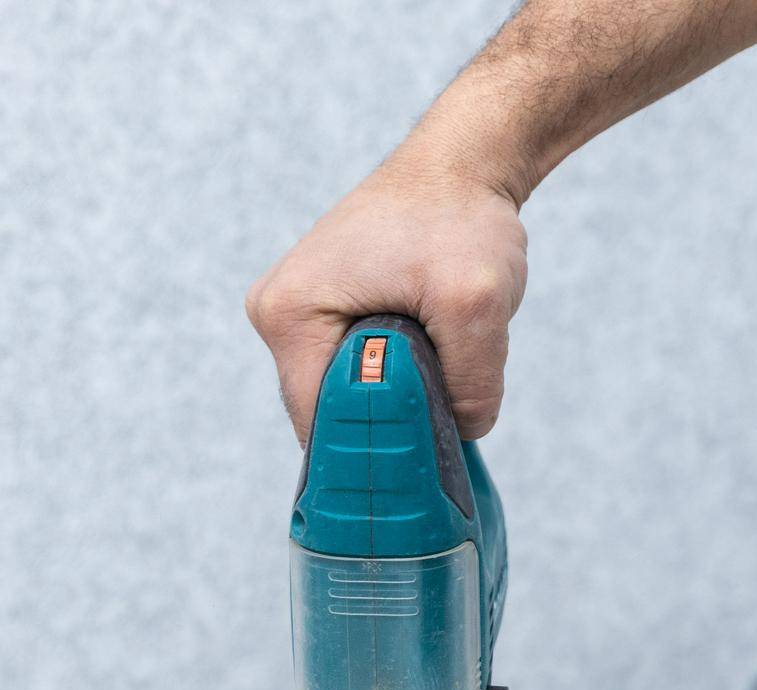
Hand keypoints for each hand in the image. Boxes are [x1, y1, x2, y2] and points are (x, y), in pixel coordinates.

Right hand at [246, 152, 527, 443]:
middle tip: (441, 413)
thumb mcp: (478, 300)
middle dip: (386, 422)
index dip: (369, 451)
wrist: (461, 164)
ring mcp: (297, 317)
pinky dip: (396, 378)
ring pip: (348, 397)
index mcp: (289, 315)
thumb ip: (472, 383)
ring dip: (396, 398)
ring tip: (439, 367)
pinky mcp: (324, 316)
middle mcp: (278, 317)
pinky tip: (428, 357)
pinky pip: (356, 374)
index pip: (318, 425)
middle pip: (330, 415)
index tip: (417, 459)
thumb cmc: (458, 214)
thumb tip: (460, 434)